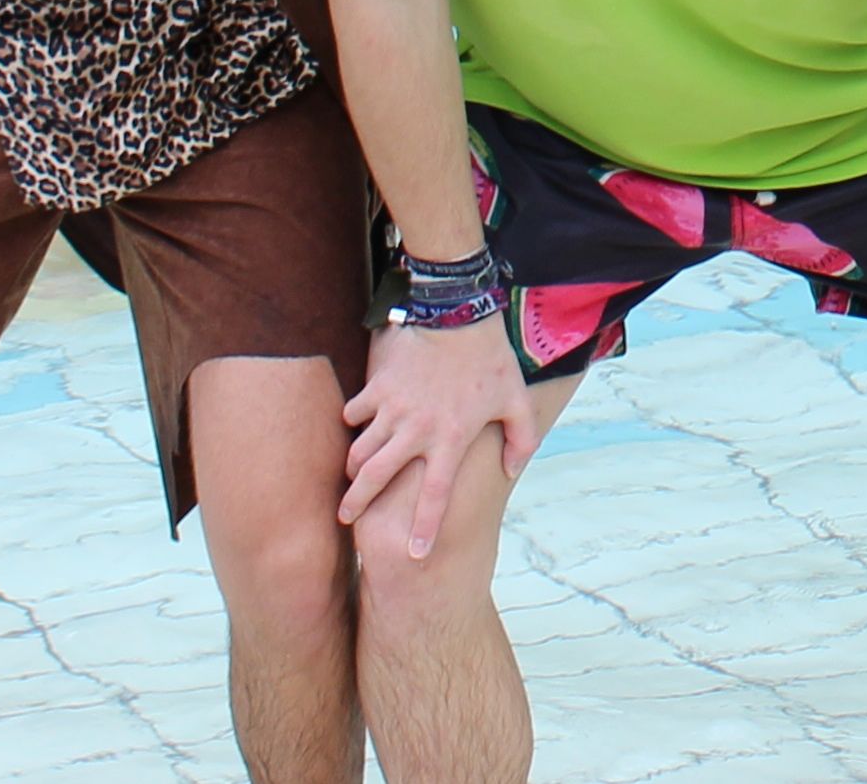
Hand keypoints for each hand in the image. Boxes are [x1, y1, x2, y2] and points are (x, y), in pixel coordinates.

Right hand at [341, 318, 540, 557]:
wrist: (458, 312)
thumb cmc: (491, 358)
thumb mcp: (517, 399)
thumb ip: (521, 439)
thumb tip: (512, 471)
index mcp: (452, 438)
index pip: (435, 495)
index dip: (425, 528)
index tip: (416, 555)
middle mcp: (417, 430)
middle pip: (377, 479)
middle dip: (356, 503)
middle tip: (345, 519)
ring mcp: (394, 409)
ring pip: (360, 450)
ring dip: (352, 468)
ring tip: (351, 478)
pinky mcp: (378, 386)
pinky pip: (354, 413)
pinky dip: (352, 422)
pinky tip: (355, 425)